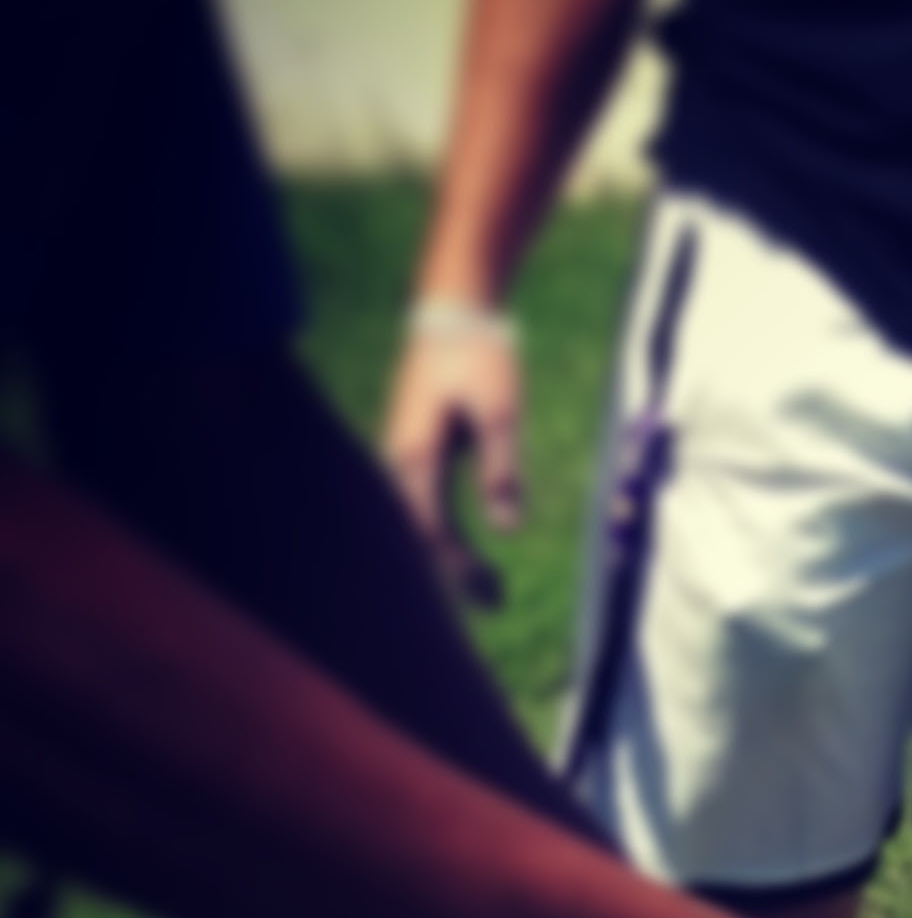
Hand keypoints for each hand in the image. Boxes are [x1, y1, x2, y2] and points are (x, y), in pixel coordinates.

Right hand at [382, 312, 522, 607]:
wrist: (454, 312)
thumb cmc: (479, 357)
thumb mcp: (500, 412)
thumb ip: (501, 471)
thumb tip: (506, 529)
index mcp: (413, 452)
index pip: (427, 526)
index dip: (454, 565)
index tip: (487, 590)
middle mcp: (398, 458)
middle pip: (417, 533)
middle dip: (453, 573)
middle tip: (497, 604)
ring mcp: (404, 455)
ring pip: (419, 521)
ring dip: (450, 558)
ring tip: (491, 593)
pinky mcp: (417, 451)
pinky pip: (425, 505)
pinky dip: (446, 534)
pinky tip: (470, 558)